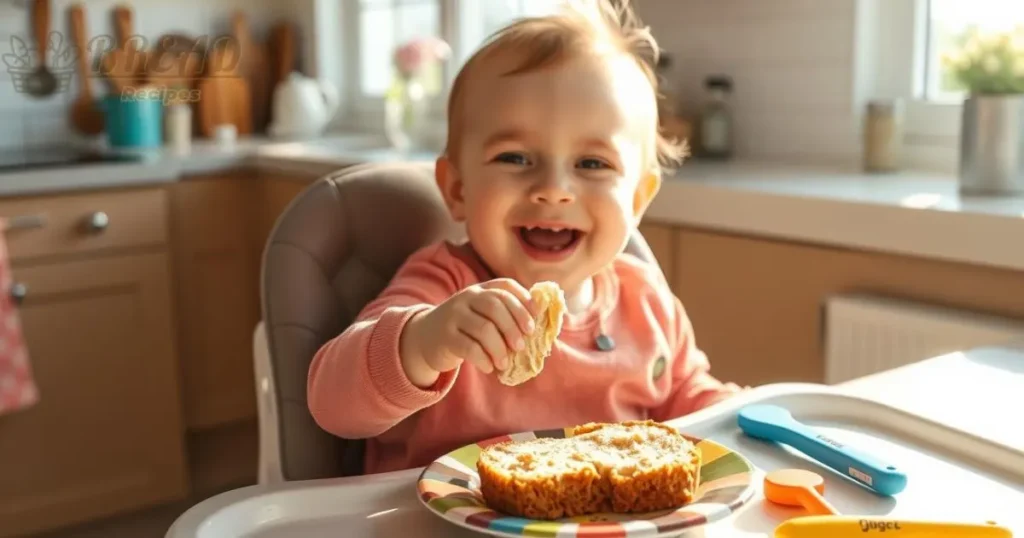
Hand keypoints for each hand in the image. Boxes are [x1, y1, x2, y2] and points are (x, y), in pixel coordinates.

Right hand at [400, 279, 538, 387]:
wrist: (425, 338)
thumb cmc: (465, 328)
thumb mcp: (481, 314)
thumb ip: (505, 314)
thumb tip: (541, 322)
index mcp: (481, 289)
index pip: (505, 286)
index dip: (523, 302)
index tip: (533, 323)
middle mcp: (466, 297)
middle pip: (495, 305)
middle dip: (513, 327)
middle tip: (521, 346)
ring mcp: (453, 315)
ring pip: (483, 329)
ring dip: (500, 348)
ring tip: (505, 362)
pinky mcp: (445, 336)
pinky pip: (469, 347)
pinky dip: (484, 359)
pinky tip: (489, 367)